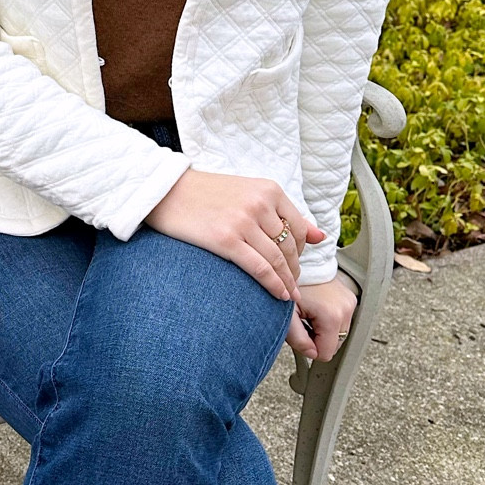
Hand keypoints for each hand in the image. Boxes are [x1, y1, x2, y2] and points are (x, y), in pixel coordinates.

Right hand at [145, 169, 324, 303]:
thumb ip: (281, 212)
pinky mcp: (226, 240)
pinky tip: (278, 294)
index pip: (298, 227)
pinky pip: (259, 268)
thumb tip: (320, 236)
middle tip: (293, 284)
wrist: (164, 191)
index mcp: (268, 189)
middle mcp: (260, 204)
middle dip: (295, 269)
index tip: (295, 264)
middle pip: (289, 246)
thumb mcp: (247, 191)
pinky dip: (273, 284)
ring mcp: (243, 222)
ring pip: (278, 260)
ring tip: (288, 295)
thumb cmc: (202, 193)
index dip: (301, 251)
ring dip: (287, 281)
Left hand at [286, 276, 356, 362]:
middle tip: (303, 322)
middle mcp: (346, 309)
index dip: (310, 348)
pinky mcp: (350, 298)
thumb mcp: (288, 316)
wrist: (302, 261)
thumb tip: (312, 353)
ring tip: (310, 314)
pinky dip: (330, 321)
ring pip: (339, 334)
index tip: (301, 333)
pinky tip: (317, 309)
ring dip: (324, 330)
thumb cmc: (292, 285)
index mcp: (332, 316)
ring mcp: (351, 303)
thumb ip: (298, 340)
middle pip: (334, 345)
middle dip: (318, 339)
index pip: (326, 353)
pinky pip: (342, 321)